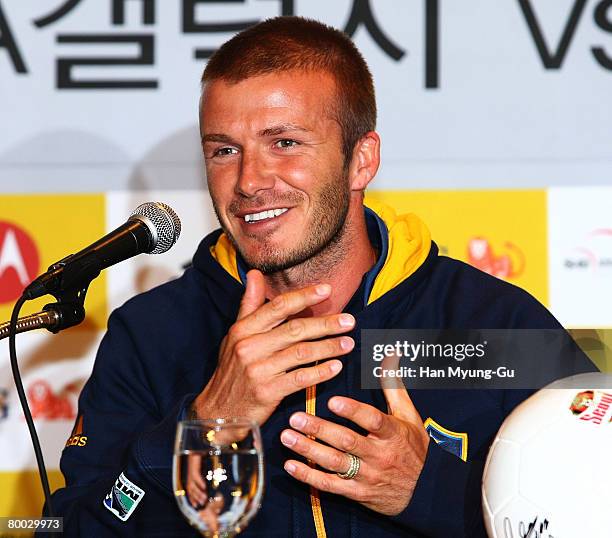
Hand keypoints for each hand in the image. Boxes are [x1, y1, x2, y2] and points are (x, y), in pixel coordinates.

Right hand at [191, 269, 355, 425]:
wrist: (219, 411)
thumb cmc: (232, 370)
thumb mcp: (235, 334)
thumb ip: (249, 304)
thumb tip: (255, 273)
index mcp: (243, 329)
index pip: (278, 306)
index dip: (304, 296)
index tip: (327, 290)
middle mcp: (250, 347)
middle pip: (295, 329)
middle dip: (325, 324)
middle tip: (349, 321)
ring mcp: (258, 370)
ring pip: (301, 352)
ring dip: (328, 347)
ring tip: (348, 343)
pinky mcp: (267, 392)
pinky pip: (301, 378)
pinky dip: (320, 372)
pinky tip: (335, 367)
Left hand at [280, 381, 429, 515]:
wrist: (426, 491)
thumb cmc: (414, 448)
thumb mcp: (409, 416)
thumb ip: (394, 386)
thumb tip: (389, 354)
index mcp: (392, 433)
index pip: (372, 420)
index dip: (352, 411)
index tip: (332, 401)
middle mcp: (379, 455)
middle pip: (347, 441)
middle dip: (319, 429)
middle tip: (296, 417)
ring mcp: (367, 475)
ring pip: (335, 463)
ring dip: (308, 450)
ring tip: (287, 436)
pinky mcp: (357, 493)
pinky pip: (330, 485)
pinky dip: (309, 476)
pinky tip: (291, 465)